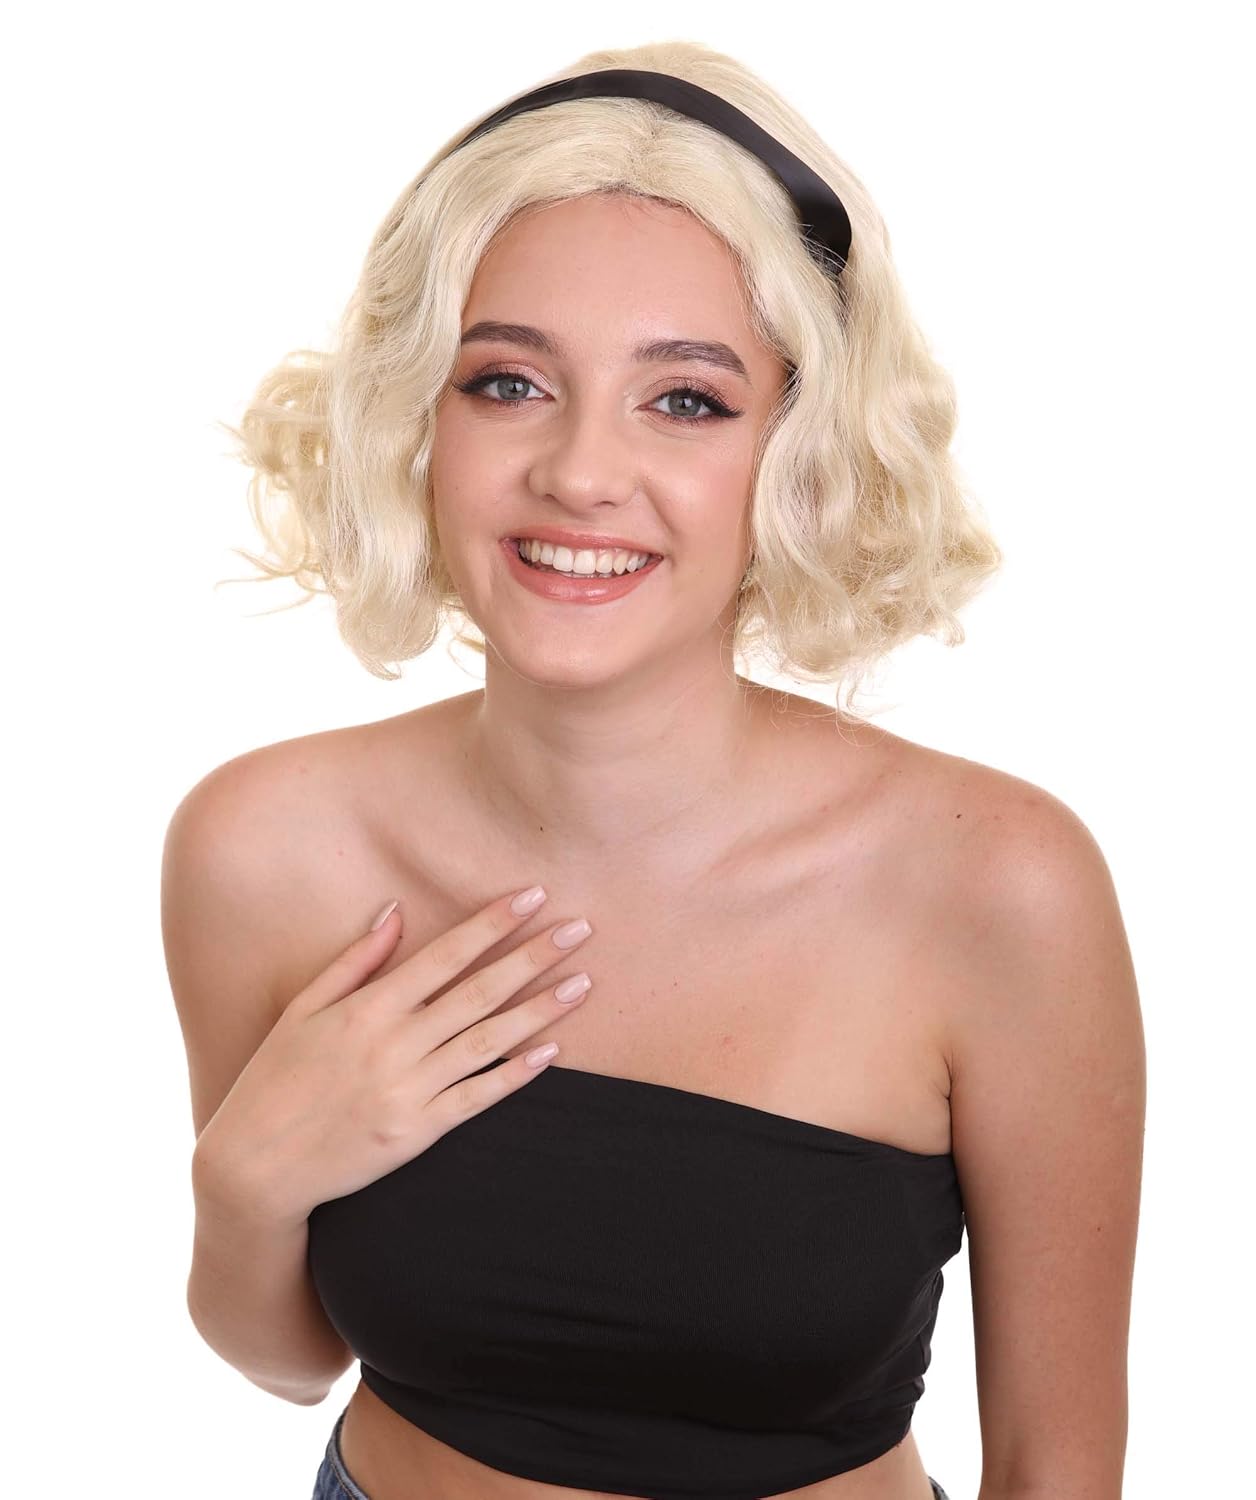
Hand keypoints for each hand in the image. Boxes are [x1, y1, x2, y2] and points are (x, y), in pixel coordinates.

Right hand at [190, 887, 592, 1227]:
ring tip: (582, 984)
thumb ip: (354, 961)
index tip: (532, 896)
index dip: (492, 923)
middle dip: (533, 957)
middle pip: (478, 992)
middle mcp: (393, 1044)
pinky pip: (477, 1099)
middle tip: (580, 929)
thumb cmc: (274, 1079)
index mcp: (367, 1008)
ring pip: (488, 1042)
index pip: (445, 955)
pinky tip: (551, 1052)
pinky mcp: (417, 1133)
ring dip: (539, 1011)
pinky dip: (515, 1076)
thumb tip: (396, 911)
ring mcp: (408, 1090)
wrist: (253, 1167)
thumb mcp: (303, 1009)